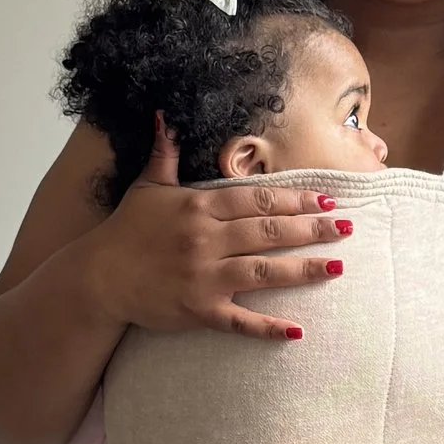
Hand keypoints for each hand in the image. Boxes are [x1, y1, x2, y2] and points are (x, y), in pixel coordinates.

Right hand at [94, 121, 352, 341]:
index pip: (257, 199)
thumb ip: (164, 152)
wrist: (97, 277)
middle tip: (347, 228)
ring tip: (338, 267)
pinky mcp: (197, 310)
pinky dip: (267, 327)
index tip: (327, 198)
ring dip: (304, 269)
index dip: (295, 199)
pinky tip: (298, 330)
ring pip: (264, 271)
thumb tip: (165, 114)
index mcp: (198, 207)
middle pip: (269, 232)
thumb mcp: (146, 186)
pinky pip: (239, 320)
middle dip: (313, 229)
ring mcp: (203, 277)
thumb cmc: (125, 231)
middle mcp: (205, 240)